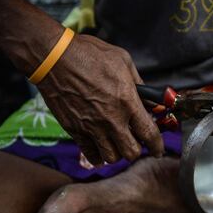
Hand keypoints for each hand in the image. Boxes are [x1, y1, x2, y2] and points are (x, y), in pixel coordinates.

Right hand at [37, 34, 163, 164]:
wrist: (54, 58)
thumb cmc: (89, 55)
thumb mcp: (123, 62)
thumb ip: (139, 84)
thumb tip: (150, 99)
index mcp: (127, 102)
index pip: (149, 134)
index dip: (157, 146)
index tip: (158, 150)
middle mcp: (111, 119)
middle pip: (131, 152)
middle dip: (137, 149)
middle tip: (135, 141)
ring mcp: (92, 127)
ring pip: (112, 157)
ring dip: (118, 152)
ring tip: (117, 142)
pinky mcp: (75, 130)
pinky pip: (90, 155)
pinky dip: (98, 156)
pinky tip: (100, 147)